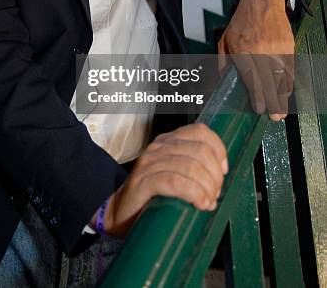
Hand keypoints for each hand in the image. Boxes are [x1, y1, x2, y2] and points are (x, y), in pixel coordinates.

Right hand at [93, 123, 227, 237]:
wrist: (120, 213)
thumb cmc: (152, 195)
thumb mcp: (174, 173)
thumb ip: (193, 166)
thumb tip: (221, 173)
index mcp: (168, 141)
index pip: (200, 132)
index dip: (218, 149)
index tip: (223, 171)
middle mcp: (158, 147)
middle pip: (200, 151)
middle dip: (214, 176)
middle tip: (214, 194)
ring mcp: (149, 163)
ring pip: (190, 166)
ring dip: (206, 187)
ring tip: (207, 202)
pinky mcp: (143, 182)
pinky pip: (175, 182)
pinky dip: (193, 193)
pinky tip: (199, 203)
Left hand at [218, 0, 294, 120]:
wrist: (262, 1)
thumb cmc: (241, 20)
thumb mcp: (224, 39)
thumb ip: (223, 61)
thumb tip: (224, 81)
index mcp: (242, 49)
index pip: (251, 77)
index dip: (256, 95)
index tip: (258, 109)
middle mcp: (260, 49)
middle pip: (268, 81)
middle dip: (272, 102)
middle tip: (274, 117)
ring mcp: (276, 47)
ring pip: (281, 77)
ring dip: (282, 96)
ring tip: (281, 111)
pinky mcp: (287, 45)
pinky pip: (290, 69)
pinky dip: (289, 83)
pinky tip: (287, 93)